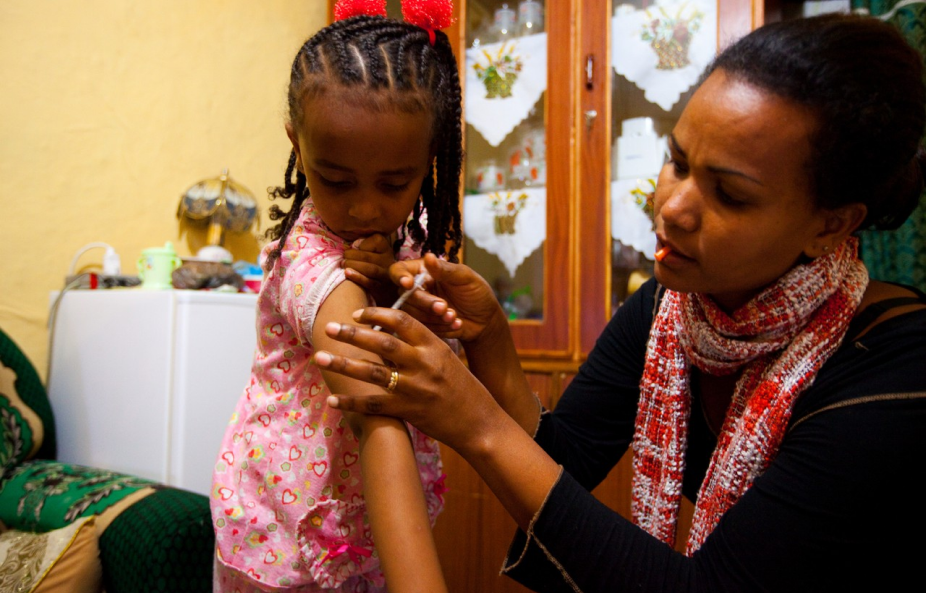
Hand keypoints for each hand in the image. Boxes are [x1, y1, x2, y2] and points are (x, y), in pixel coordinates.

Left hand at [314, 306, 503, 452]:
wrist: (479, 421)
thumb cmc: (462, 387)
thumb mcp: (446, 358)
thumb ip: (420, 345)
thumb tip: (388, 332)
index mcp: (434, 345)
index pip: (402, 320)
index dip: (377, 314)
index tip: (357, 313)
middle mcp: (423, 363)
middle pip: (382, 343)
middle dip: (352, 334)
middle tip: (329, 327)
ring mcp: (415, 388)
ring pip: (372, 372)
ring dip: (343, 364)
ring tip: (320, 357)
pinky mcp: (409, 411)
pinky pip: (374, 405)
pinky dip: (351, 402)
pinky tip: (332, 399)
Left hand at [343, 234, 397, 305]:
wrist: (386, 292)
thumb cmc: (373, 267)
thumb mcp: (374, 254)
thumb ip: (365, 247)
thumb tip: (353, 245)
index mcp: (387, 250)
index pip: (377, 240)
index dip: (363, 243)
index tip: (355, 247)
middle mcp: (389, 262)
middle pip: (370, 256)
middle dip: (352, 255)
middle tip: (343, 258)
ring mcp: (386, 276)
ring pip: (370, 269)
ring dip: (353, 265)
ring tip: (343, 265)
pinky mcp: (382, 289)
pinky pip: (369, 282)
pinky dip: (357, 277)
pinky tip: (347, 273)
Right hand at [389, 254, 506, 344]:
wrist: (486, 320)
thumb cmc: (477, 293)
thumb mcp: (466, 278)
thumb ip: (446, 270)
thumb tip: (429, 257)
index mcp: (424, 271)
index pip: (400, 270)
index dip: (400, 276)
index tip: (409, 284)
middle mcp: (418, 289)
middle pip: (405, 296)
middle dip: (425, 303)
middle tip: (444, 307)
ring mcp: (419, 309)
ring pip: (411, 314)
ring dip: (433, 317)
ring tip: (454, 316)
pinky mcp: (424, 325)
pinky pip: (422, 328)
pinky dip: (440, 328)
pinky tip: (457, 324)